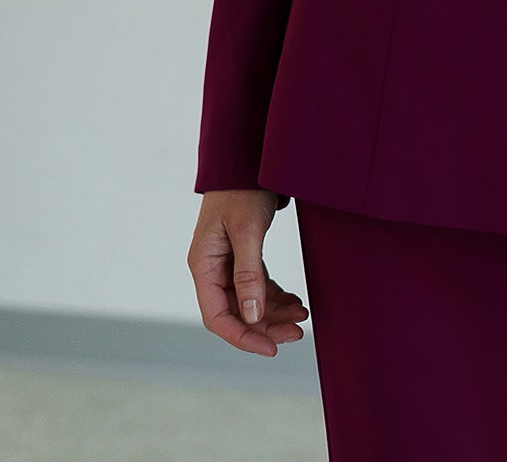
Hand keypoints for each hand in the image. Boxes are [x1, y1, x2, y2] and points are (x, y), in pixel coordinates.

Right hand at [187, 190, 307, 357]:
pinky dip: (275, 296)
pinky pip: (258, 286)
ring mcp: (227, 263)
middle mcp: (212, 268)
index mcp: (203, 265)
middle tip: (298, 333)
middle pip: (236, 313)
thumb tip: (251, 316)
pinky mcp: (243, 255)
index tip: (271, 349)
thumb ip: (248, 273)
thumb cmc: (243, 189)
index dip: (243, 337)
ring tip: (302, 317)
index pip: (217, 317)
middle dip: (266, 327)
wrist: (248, 157)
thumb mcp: (247, 230)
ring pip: (249, 302)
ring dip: (274, 314)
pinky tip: (295, 302)